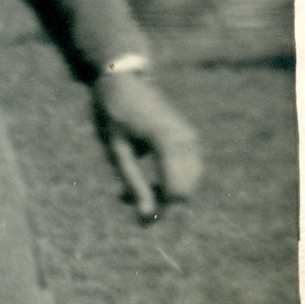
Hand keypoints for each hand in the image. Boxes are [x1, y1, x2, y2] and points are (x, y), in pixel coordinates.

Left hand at [93, 71, 202, 223]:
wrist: (124, 80)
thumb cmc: (113, 114)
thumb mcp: (116, 150)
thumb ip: (133, 182)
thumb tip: (146, 216)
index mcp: (166, 140)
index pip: (176, 188)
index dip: (163, 211)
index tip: (142, 223)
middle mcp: (186, 139)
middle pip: (187, 188)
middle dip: (164, 206)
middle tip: (135, 213)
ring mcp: (191, 137)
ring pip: (190, 182)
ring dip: (165, 195)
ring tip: (129, 195)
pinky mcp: (189, 138)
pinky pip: (187, 170)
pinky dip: (169, 182)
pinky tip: (146, 184)